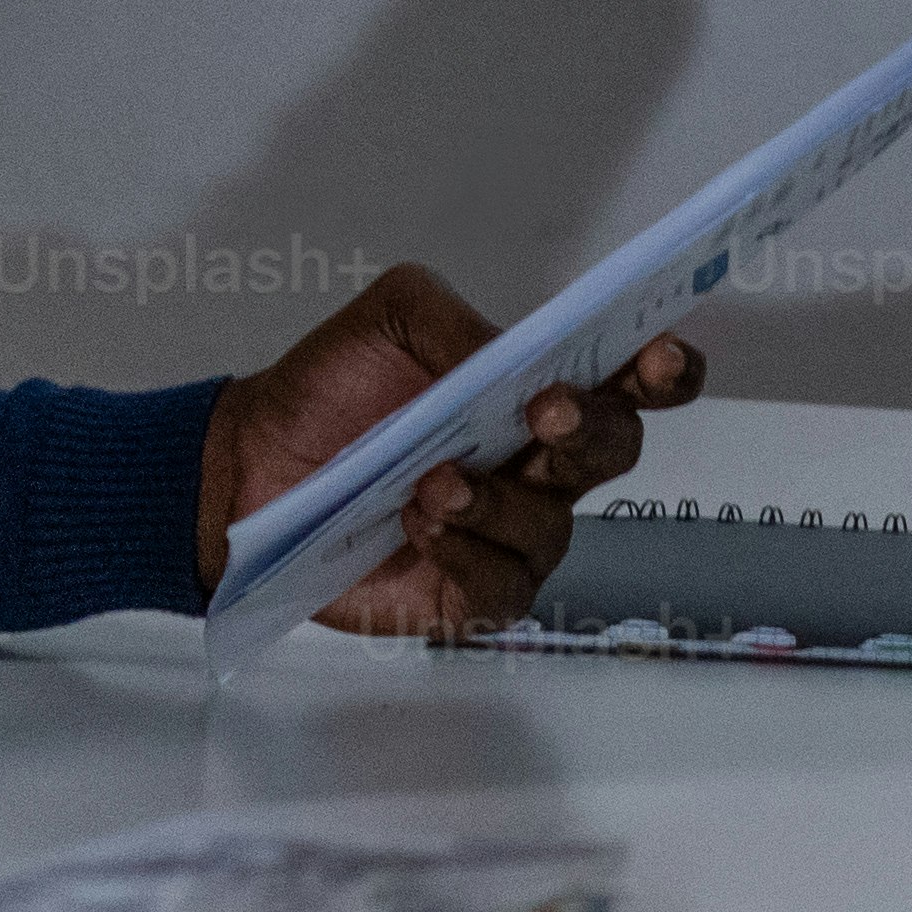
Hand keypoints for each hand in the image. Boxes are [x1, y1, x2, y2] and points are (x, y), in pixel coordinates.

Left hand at [194, 265, 713, 633]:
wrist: (249, 465)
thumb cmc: (330, 390)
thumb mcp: (389, 318)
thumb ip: (454, 320)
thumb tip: (504, 354)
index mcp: (538, 389)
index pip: (631, 383)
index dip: (662, 373)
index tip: (657, 357)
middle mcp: (542, 465)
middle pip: (614, 451)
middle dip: (590, 429)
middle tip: (544, 411)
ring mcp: (512, 534)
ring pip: (553, 525)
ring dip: (498, 500)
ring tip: (433, 481)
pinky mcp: (470, 594)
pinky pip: (503, 586)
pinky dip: (466, 551)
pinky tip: (420, 524)